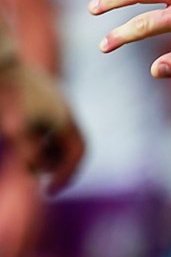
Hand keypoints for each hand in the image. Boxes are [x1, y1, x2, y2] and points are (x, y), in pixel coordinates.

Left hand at [0, 61, 84, 193]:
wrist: (2, 63)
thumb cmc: (10, 98)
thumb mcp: (19, 131)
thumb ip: (32, 154)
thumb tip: (37, 172)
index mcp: (66, 121)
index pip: (76, 156)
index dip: (65, 177)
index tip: (48, 193)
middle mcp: (66, 112)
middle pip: (72, 148)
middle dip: (59, 167)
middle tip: (43, 182)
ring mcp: (57, 103)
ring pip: (61, 137)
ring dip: (50, 154)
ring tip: (31, 162)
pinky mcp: (44, 97)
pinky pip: (51, 126)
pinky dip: (43, 141)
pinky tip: (26, 142)